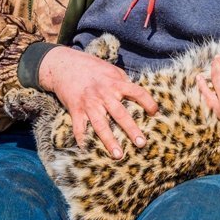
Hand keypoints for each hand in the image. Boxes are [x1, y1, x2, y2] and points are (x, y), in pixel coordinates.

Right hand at [38, 46, 158, 158]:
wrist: (64, 65)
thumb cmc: (92, 68)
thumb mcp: (112, 70)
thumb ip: (124, 83)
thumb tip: (138, 95)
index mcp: (116, 83)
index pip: (137, 92)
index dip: (148, 102)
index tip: (155, 112)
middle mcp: (103, 95)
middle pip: (120, 114)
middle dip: (131, 130)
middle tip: (141, 143)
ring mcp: (89, 104)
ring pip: (101, 125)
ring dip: (110, 141)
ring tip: (118, 155)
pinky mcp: (75, 110)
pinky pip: (79, 127)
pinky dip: (82, 139)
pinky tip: (87, 149)